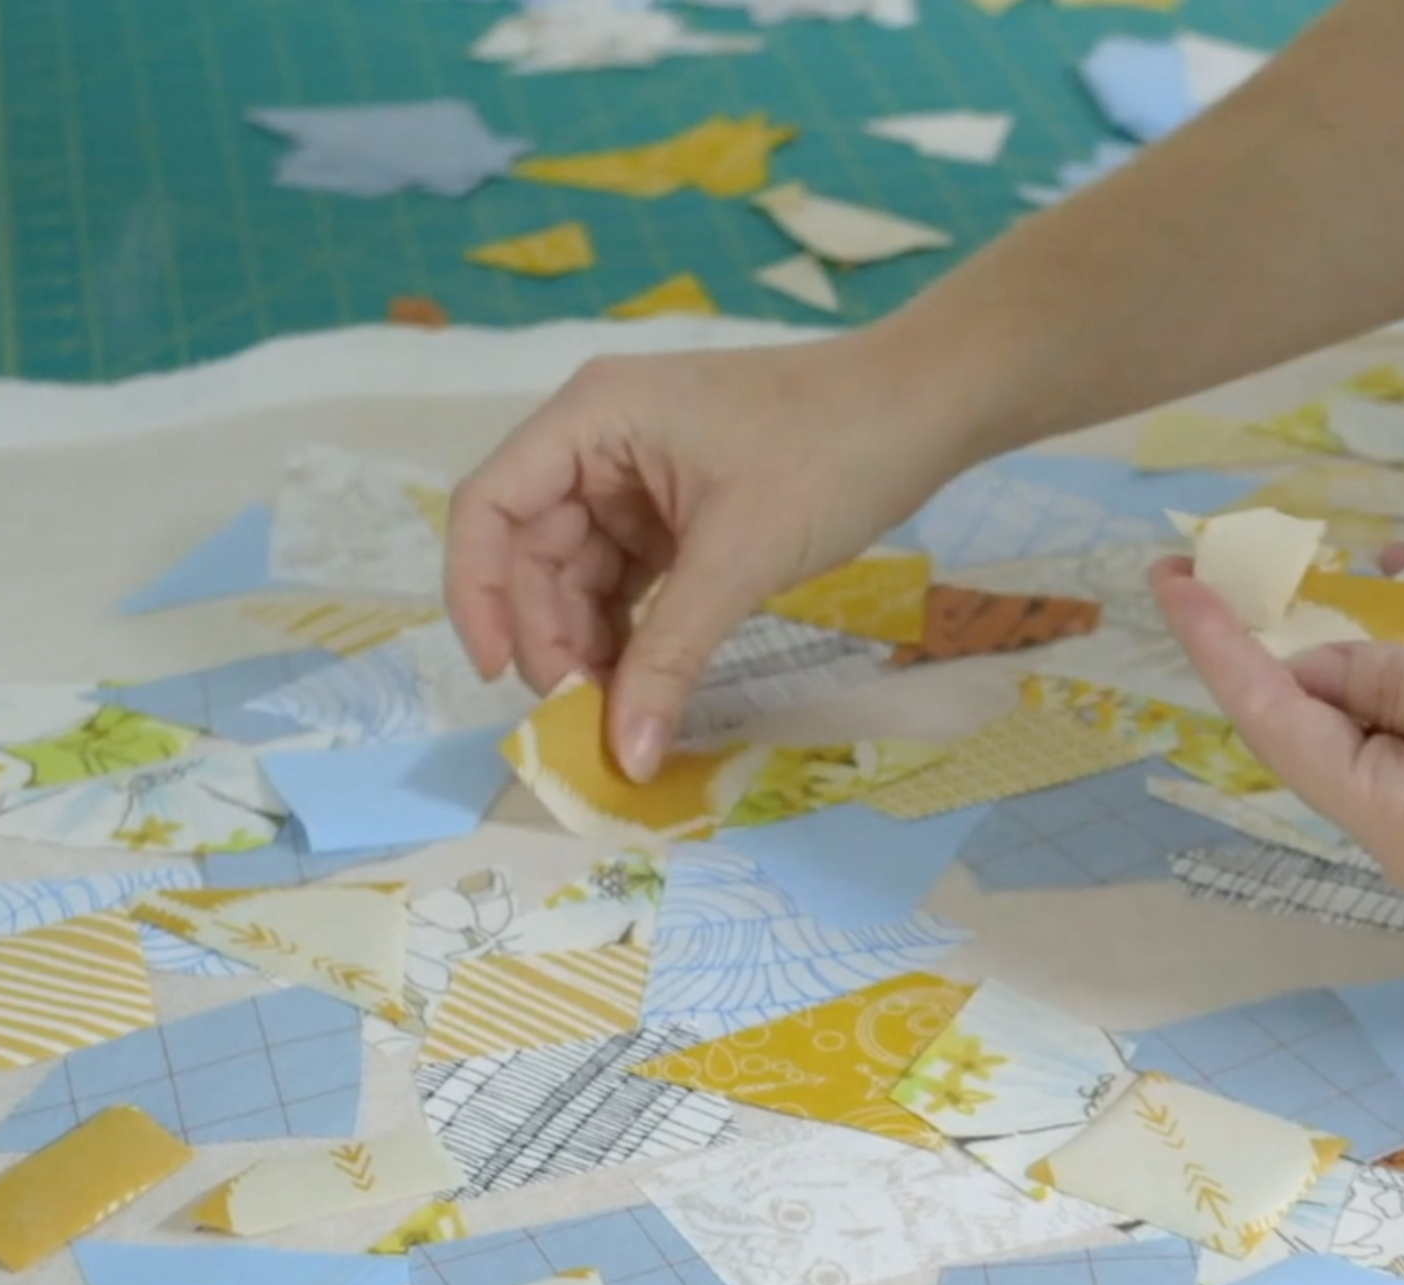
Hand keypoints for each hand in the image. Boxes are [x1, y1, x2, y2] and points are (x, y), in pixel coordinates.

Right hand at [445, 336, 971, 779]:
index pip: (490, 507)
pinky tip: (647, 682)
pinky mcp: (681, 506)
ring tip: (619, 710)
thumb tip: (624, 755)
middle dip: (550, 634)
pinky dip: (635, 628)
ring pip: (582, 571)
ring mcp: (640, 473)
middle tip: (586, 715)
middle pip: (532, 549)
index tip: (505, 677)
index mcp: (592, 418)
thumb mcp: (740, 558)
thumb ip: (670, 657)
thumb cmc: (832, 454)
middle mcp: (600, 439)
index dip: (478, 596)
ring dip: (591, 641)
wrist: (925, 409)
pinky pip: (632, 575)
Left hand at [1150, 557, 1403, 912]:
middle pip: (1320, 726)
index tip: (1170, 576)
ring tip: (1377, 562)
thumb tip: (1321, 671)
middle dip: (1286, 635)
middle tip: (1244, 554)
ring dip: (1371, 639)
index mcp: (1402, 823)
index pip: (1278, 725)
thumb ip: (1403, 681)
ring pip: (1386, 716)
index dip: (1220, 646)